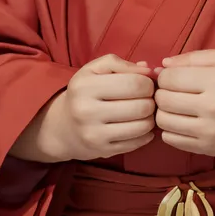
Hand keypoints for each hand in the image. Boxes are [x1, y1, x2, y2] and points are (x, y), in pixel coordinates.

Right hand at [12, 54, 154, 162]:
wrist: (63, 127)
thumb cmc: (85, 92)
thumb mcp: (94, 69)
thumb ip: (121, 64)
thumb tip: (149, 70)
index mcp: (85, 86)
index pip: (134, 83)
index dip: (148, 82)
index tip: (146, 84)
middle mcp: (86, 111)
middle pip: (141, 106)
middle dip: (151, 101)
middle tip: (148, 98)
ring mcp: (94, 134)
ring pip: (141, 126)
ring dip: (150, 118)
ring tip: (145, 112)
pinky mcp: (102, 151)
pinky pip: (136, 143)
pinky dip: (146, 134)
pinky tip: (140, 125)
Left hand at [155, 50, 214, 159]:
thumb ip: (194, 57)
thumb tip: (162, 64)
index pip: (169, 77)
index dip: (164, 76)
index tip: (172, 78)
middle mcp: (214, 105)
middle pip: (163, 99)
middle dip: (161, 93)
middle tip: (172, 92)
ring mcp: (210, 130)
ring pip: (163, 120)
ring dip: (163, 112)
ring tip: (175, 107)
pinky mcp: (207, 148)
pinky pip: (170, 139)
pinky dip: (170, 130)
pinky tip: (181, 122)